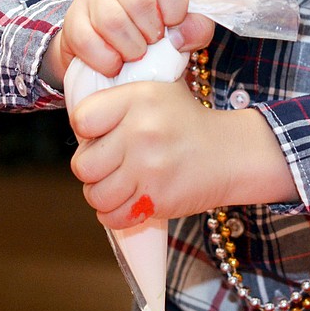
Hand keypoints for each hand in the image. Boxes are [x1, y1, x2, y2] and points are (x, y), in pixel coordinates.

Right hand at [44, 0, 214, 86]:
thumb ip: (196, 27)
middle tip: (154, 42)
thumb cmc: (159, 27)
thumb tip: (179, 37)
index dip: (176, 11)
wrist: (118, 43)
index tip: (174, 25)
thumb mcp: (186, 23)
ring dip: (130, 47)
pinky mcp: (72, 16)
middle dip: (152, 32)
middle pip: (139, 0)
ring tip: (137, 53)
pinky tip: (116, 63)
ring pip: (111, 21)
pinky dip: (106, 60)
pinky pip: (86, 40)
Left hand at [68, 79, 297, 227]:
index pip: (82, 119)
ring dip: (104, 193)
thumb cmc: (187, 123)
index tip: (103, 133)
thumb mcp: (157, 93)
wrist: (231, 153)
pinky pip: (113, 217)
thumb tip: (78, 128)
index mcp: (140, 97)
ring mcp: (149, 167)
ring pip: (95, 194)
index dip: (88, 130)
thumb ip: (118, 103)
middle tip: (113, 163)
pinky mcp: (157, 198)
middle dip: (94, 168)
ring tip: (122, 183)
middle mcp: (142, 131)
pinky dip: (117, 214)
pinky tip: (131, 200)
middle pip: (82, 164)